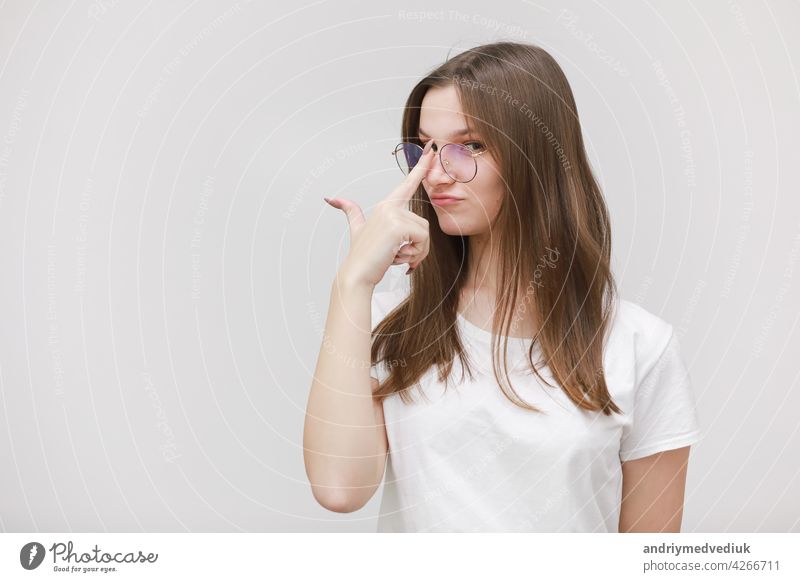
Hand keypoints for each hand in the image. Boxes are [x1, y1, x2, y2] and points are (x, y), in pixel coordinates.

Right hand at [325, 142, 434, 287]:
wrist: (356, 274)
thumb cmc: (363, 255)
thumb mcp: (358, 228)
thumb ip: (350, 211)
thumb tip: (330, 198)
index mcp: (385, 205)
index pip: (407, 183)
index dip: (422, 166)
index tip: (432, 148)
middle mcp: (389, 206)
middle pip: (424, 223)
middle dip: (419, 246)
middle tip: (402, 257)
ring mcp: (393, 214)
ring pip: (425, 233)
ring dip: (417, 252)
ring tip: (398, 257)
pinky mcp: (399, 226)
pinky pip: (422, 240)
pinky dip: (416, 254)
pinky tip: (398, 258)